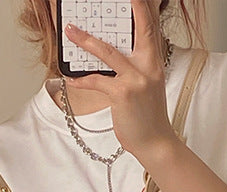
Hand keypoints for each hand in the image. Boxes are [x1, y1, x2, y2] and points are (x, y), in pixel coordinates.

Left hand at [63, 0, 174, 158]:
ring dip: (86, 40)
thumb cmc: (148, 118)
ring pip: (108, 52)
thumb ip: (135, 71)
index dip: (143, 9)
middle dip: (127, 9)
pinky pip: (97, 81)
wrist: (156, 143)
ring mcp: (136, 79)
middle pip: (139, 29)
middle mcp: (148, 67)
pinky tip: (70, 78)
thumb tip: (112, 61)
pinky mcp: (122, 93)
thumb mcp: (147, 88)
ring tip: (71, 32)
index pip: (151, 28)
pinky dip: (81, 79)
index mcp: (154, 64)